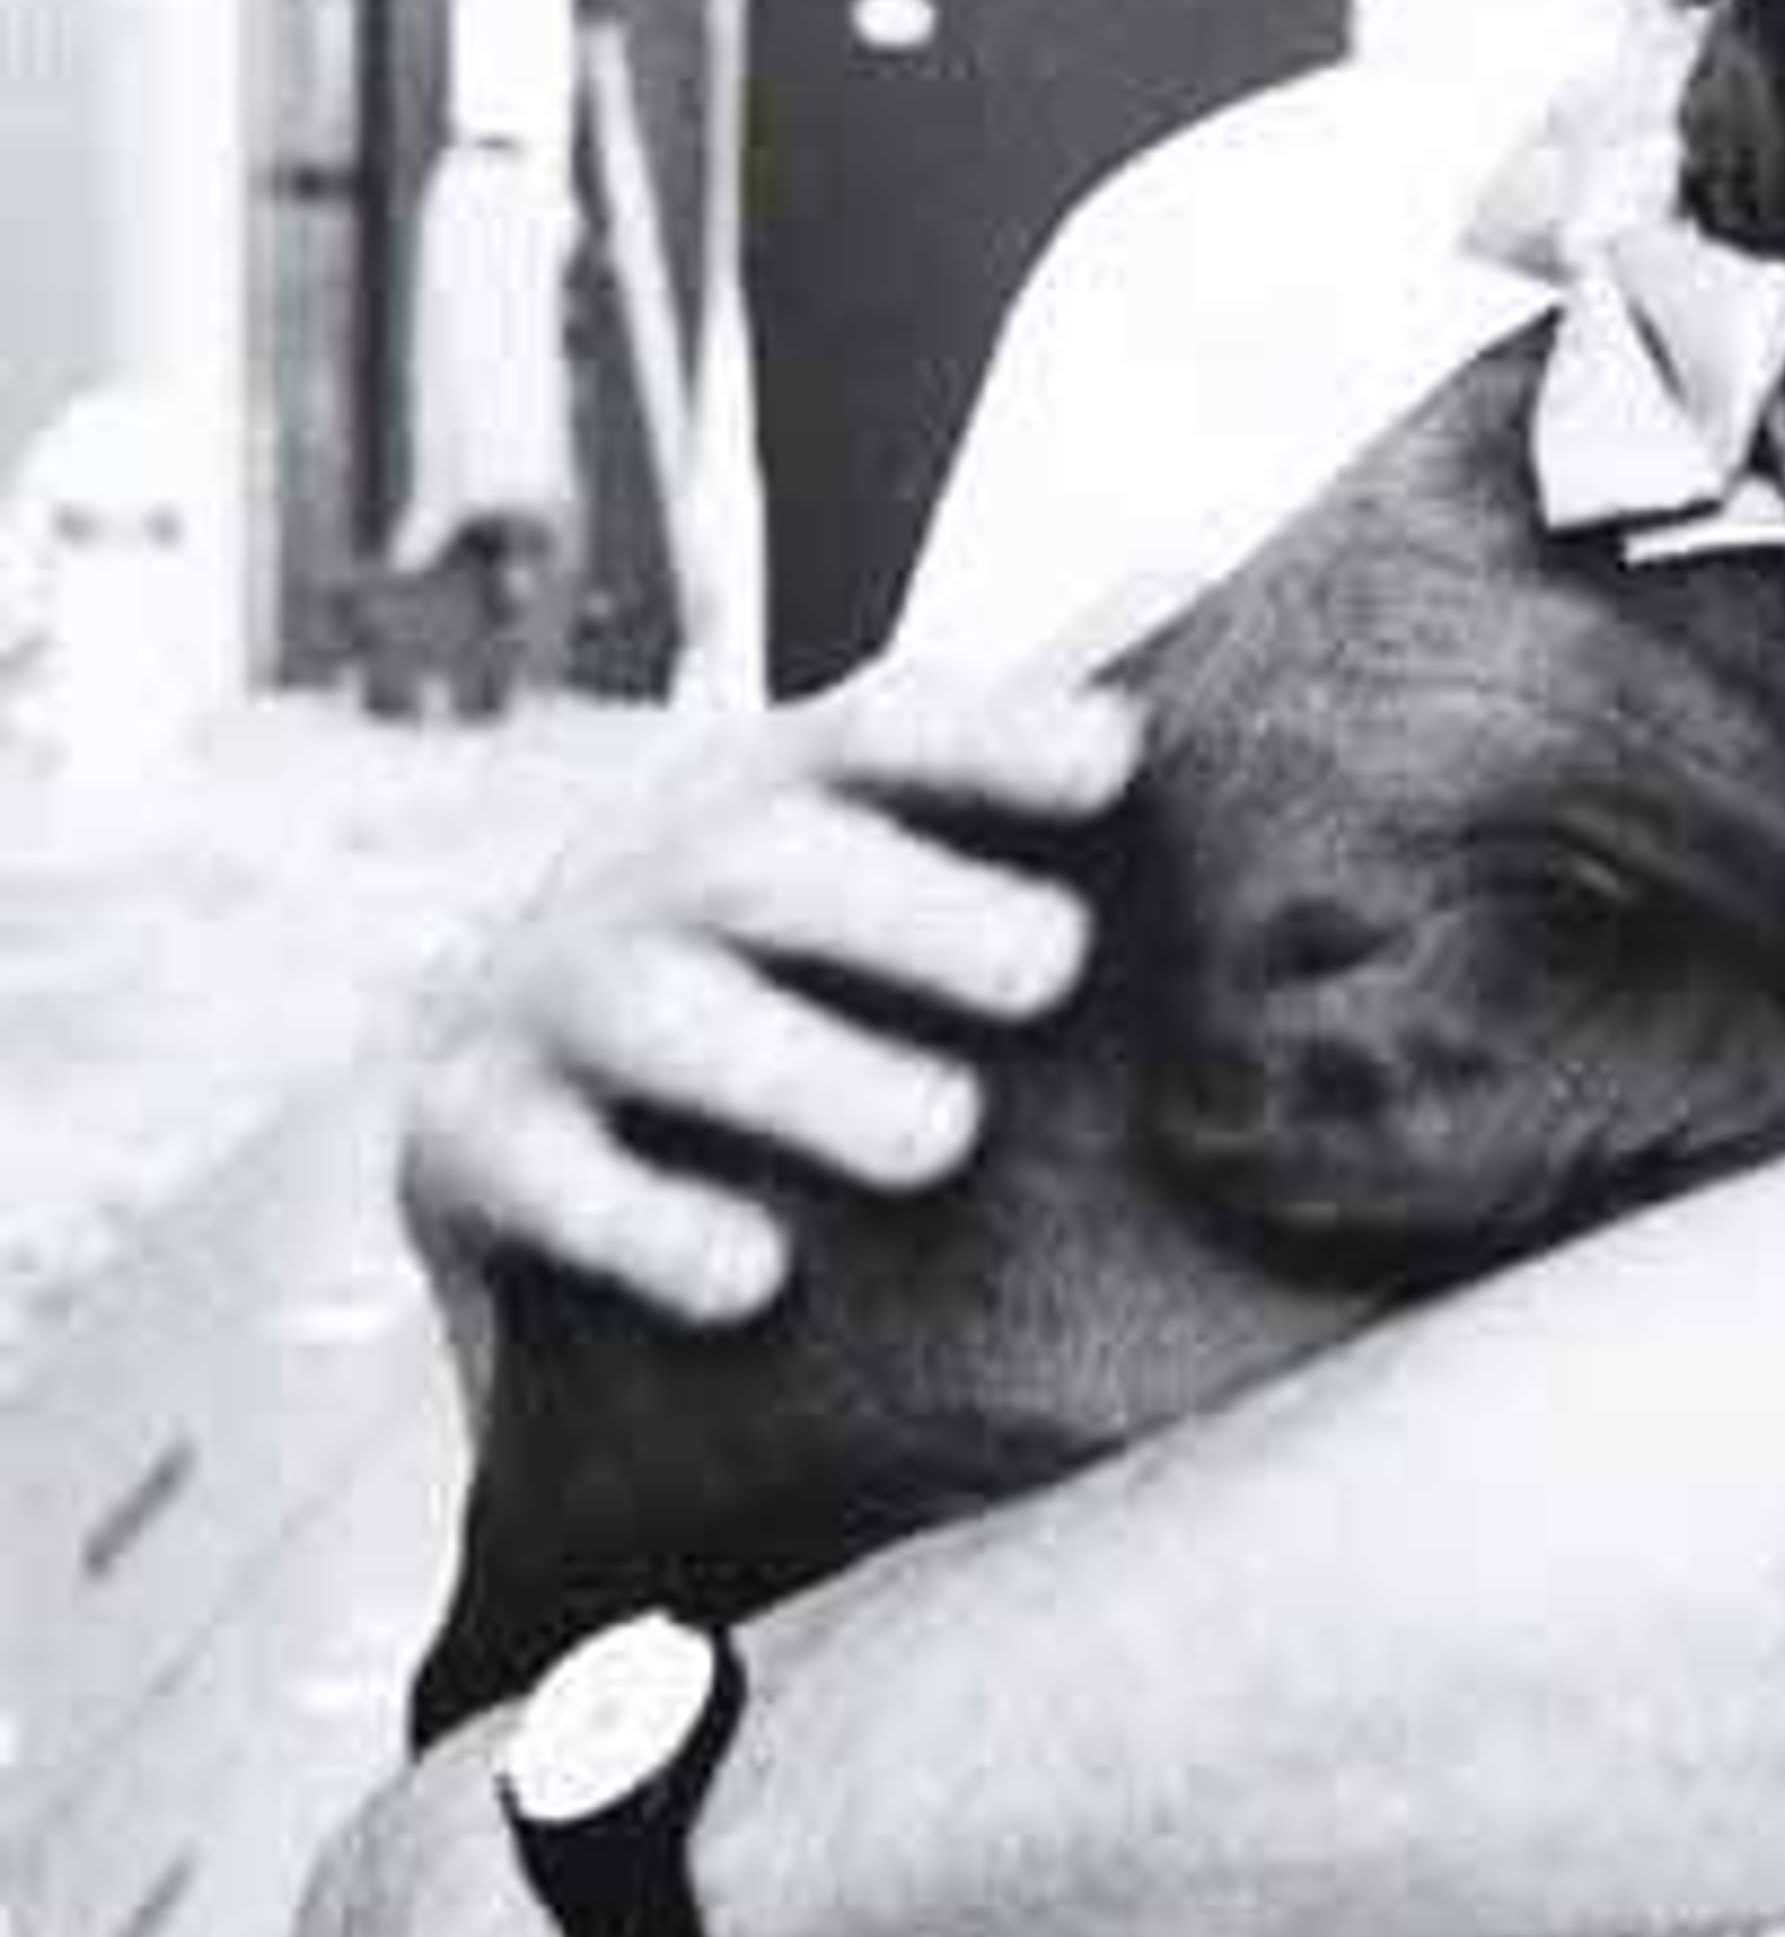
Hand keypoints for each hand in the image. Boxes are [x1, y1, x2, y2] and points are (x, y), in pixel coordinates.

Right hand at [401, 660, 1140, 1332]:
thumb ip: (987, 794)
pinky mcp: (466, 1149)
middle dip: (906, 906)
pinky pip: (546, 1181)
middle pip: (761, 859)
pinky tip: (752, 1276)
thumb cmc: (743, 977)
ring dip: (801, 1071)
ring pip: (657, 1013)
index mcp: (760, 795)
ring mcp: (542, 1008)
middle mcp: (642, 880)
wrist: (496, 1111)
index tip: (1112, 762)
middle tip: (1047, 964)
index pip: (873, 730)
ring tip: (937, 1134)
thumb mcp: (846, 869)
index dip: (989, 735)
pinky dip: (647, 1226)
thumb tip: (1167, 660)